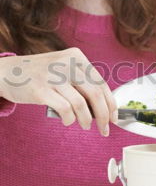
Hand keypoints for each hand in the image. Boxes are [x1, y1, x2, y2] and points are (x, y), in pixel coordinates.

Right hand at [0, 47, 116, 135]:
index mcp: (76, 57)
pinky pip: (65, 109)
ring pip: (81, 104)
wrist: (7, 71)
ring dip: (87, 120)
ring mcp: (53, 76)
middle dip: (104, 115)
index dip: (111, 103)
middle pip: (95, 94)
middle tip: (105, 129)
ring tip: (85, 125)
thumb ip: (81, 82)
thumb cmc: (39, 74)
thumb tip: (102, 108)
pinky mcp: (41, 89)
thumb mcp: (62, 68)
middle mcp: (66, 64)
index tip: (114, 117)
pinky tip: (68, 120)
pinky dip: (70, 119)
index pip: (101, 82)